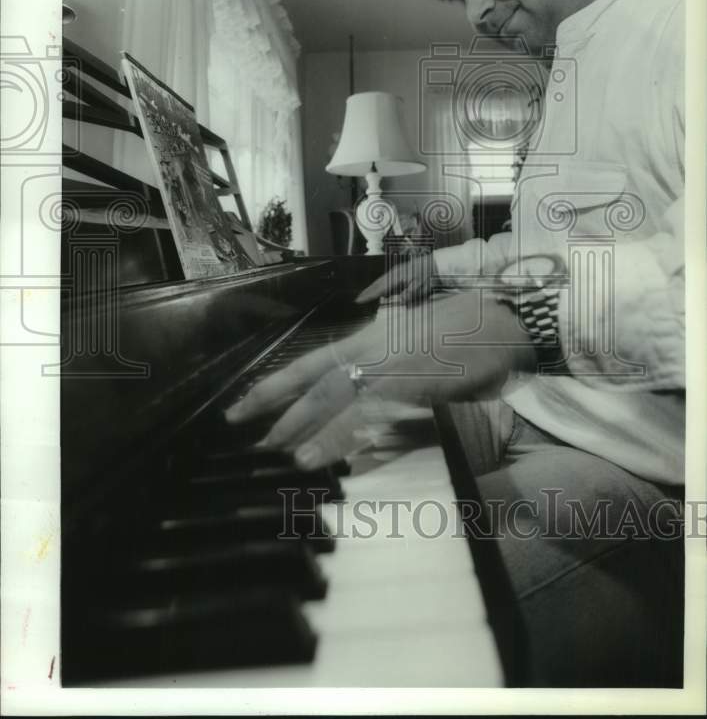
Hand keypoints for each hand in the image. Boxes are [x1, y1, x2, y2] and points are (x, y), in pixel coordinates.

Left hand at [226, 292, 535, 468]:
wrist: (502, 315)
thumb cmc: (463, 329)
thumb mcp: (412, 342)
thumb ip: (380, 369)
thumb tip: (357, 408)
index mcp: (369, 337)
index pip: (310, 362)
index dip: (274, 384)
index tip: (242, 404)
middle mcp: (372, 346)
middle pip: (315, 381)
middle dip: (278, 409)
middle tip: (244, 435)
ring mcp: (392, 363)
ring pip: (336, 396)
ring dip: (305, 426)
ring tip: (276, 452)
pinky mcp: (414, 382)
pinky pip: (371, 412)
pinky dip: (344, 434)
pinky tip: (322, 452)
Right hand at [355, 251, 438, 304]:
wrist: (435, 262)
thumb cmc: (429, 275)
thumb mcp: (422, 286)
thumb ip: (410, 294)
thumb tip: (400, 301)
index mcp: (398, 277)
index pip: (380, 288)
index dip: (370, 295)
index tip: (359, 300)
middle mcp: (395, 273)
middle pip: (378, 283)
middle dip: (368, 291)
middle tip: (358, 299)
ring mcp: (397, 271)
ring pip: (381, 281)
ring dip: (373, 288)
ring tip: (366, 295)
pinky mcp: (400, 271)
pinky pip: (387, 279)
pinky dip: (381, 285)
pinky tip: (381, 291)